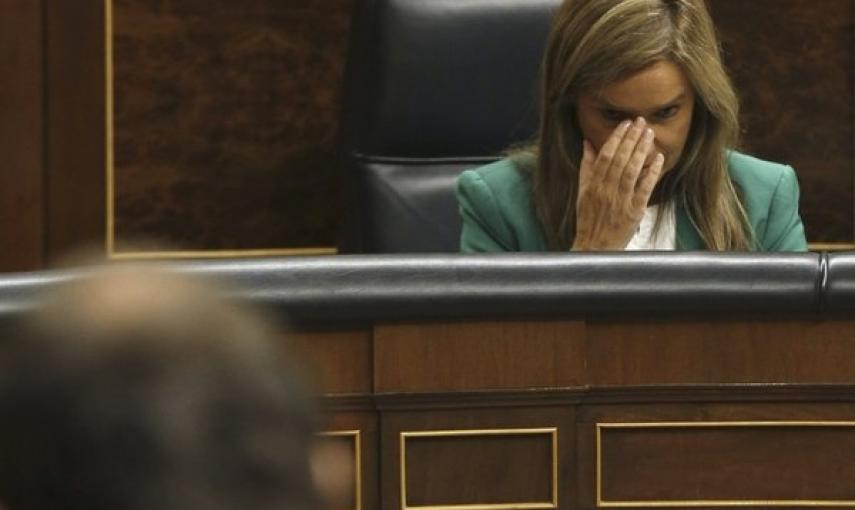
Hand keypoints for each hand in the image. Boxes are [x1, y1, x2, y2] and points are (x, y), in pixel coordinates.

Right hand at [571, 117, 664, 250]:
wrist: (594, 248)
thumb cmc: (588, 219)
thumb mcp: (582, 192)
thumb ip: (586, 167)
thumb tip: (587, 143)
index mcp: (592, 185)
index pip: (605, 155)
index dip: (616, 138)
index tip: (625, 124)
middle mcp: (606, 191)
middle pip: (620, 159)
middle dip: (631, 139)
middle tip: (641, 121)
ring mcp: (620, 201)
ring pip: (631, 171)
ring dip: (641, 150)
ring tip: (649, 133)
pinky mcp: (634, 212)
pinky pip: (644, 189)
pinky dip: (651, 172)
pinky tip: (657, 158)